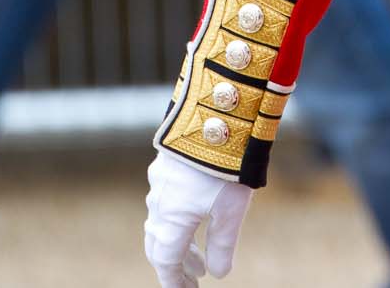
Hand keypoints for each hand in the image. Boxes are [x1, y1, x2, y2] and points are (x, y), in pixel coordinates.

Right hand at [143, 151, 252, 284]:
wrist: (213, 118)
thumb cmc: (225, 168)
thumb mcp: (231, 210)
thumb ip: (223, 243)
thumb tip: (219, 273)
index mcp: (171, 221)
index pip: (166, 261)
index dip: (175, 280)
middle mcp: (158, 204)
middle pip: (160, 244)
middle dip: (176, 264)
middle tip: (193, 277)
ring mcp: (159, 183)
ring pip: (162, 221)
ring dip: (178, 242)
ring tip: (199, 256)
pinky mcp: (165, 165)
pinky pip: (165, 201)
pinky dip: (177, 218)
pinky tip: (193, 214)